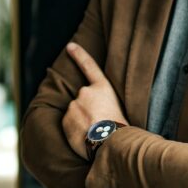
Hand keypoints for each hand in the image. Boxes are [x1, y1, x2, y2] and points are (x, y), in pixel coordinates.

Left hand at [62, 42, 128, 158]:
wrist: (111, 142)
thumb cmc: (122, 128)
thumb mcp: (120, 109)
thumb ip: (106, 105)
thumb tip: (98, 115)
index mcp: (103, 87)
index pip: (89, 66)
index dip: (79, 55)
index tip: (70, 46)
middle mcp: (85, 92)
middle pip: (83, 99)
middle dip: (87, 110)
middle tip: (98, 125)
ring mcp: (74, 104)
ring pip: (75, 113)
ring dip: (81, 121)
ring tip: (94, 133)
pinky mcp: (65, 118)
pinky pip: (69, 124)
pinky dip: (74, 130)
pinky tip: (84, 137)